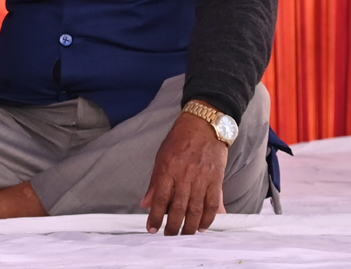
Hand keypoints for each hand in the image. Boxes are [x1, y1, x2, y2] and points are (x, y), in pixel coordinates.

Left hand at [141, 108, 229, 234]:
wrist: (204, 126)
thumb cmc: (180, 140)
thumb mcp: (161, 157)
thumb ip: (155, 182)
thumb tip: (146, 203)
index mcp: (168, 169)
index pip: (160, 198)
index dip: (155, 216)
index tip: (151, 228)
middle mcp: (184, 176)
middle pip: (178, 208)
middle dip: (172, 226)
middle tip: (169, 236)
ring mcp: (202, 179)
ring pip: (196, 209)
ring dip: (190, 226)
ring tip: (184, 234)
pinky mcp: (216, 180)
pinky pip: (213, 204)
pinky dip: (209, 218)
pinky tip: (203, 226)